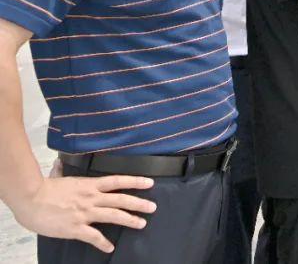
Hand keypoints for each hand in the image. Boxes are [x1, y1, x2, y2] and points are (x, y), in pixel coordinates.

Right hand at [12, 174, 155, 253]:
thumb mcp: (58, 176)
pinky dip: (103, 243)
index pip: (118, 181)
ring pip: (114, 216)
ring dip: (129, 220)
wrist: (30, 200)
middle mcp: (91, 198)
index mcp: (89, 185)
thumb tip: (61, 163)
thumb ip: (64, 170)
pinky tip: (110, 247)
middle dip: (139, 203)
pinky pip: (94, 236)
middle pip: (121, 199)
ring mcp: (85, 213)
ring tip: (141, 223)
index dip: (135, 182)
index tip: (150, 183)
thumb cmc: (43, 188)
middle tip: (153, 207)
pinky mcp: (76, 227)